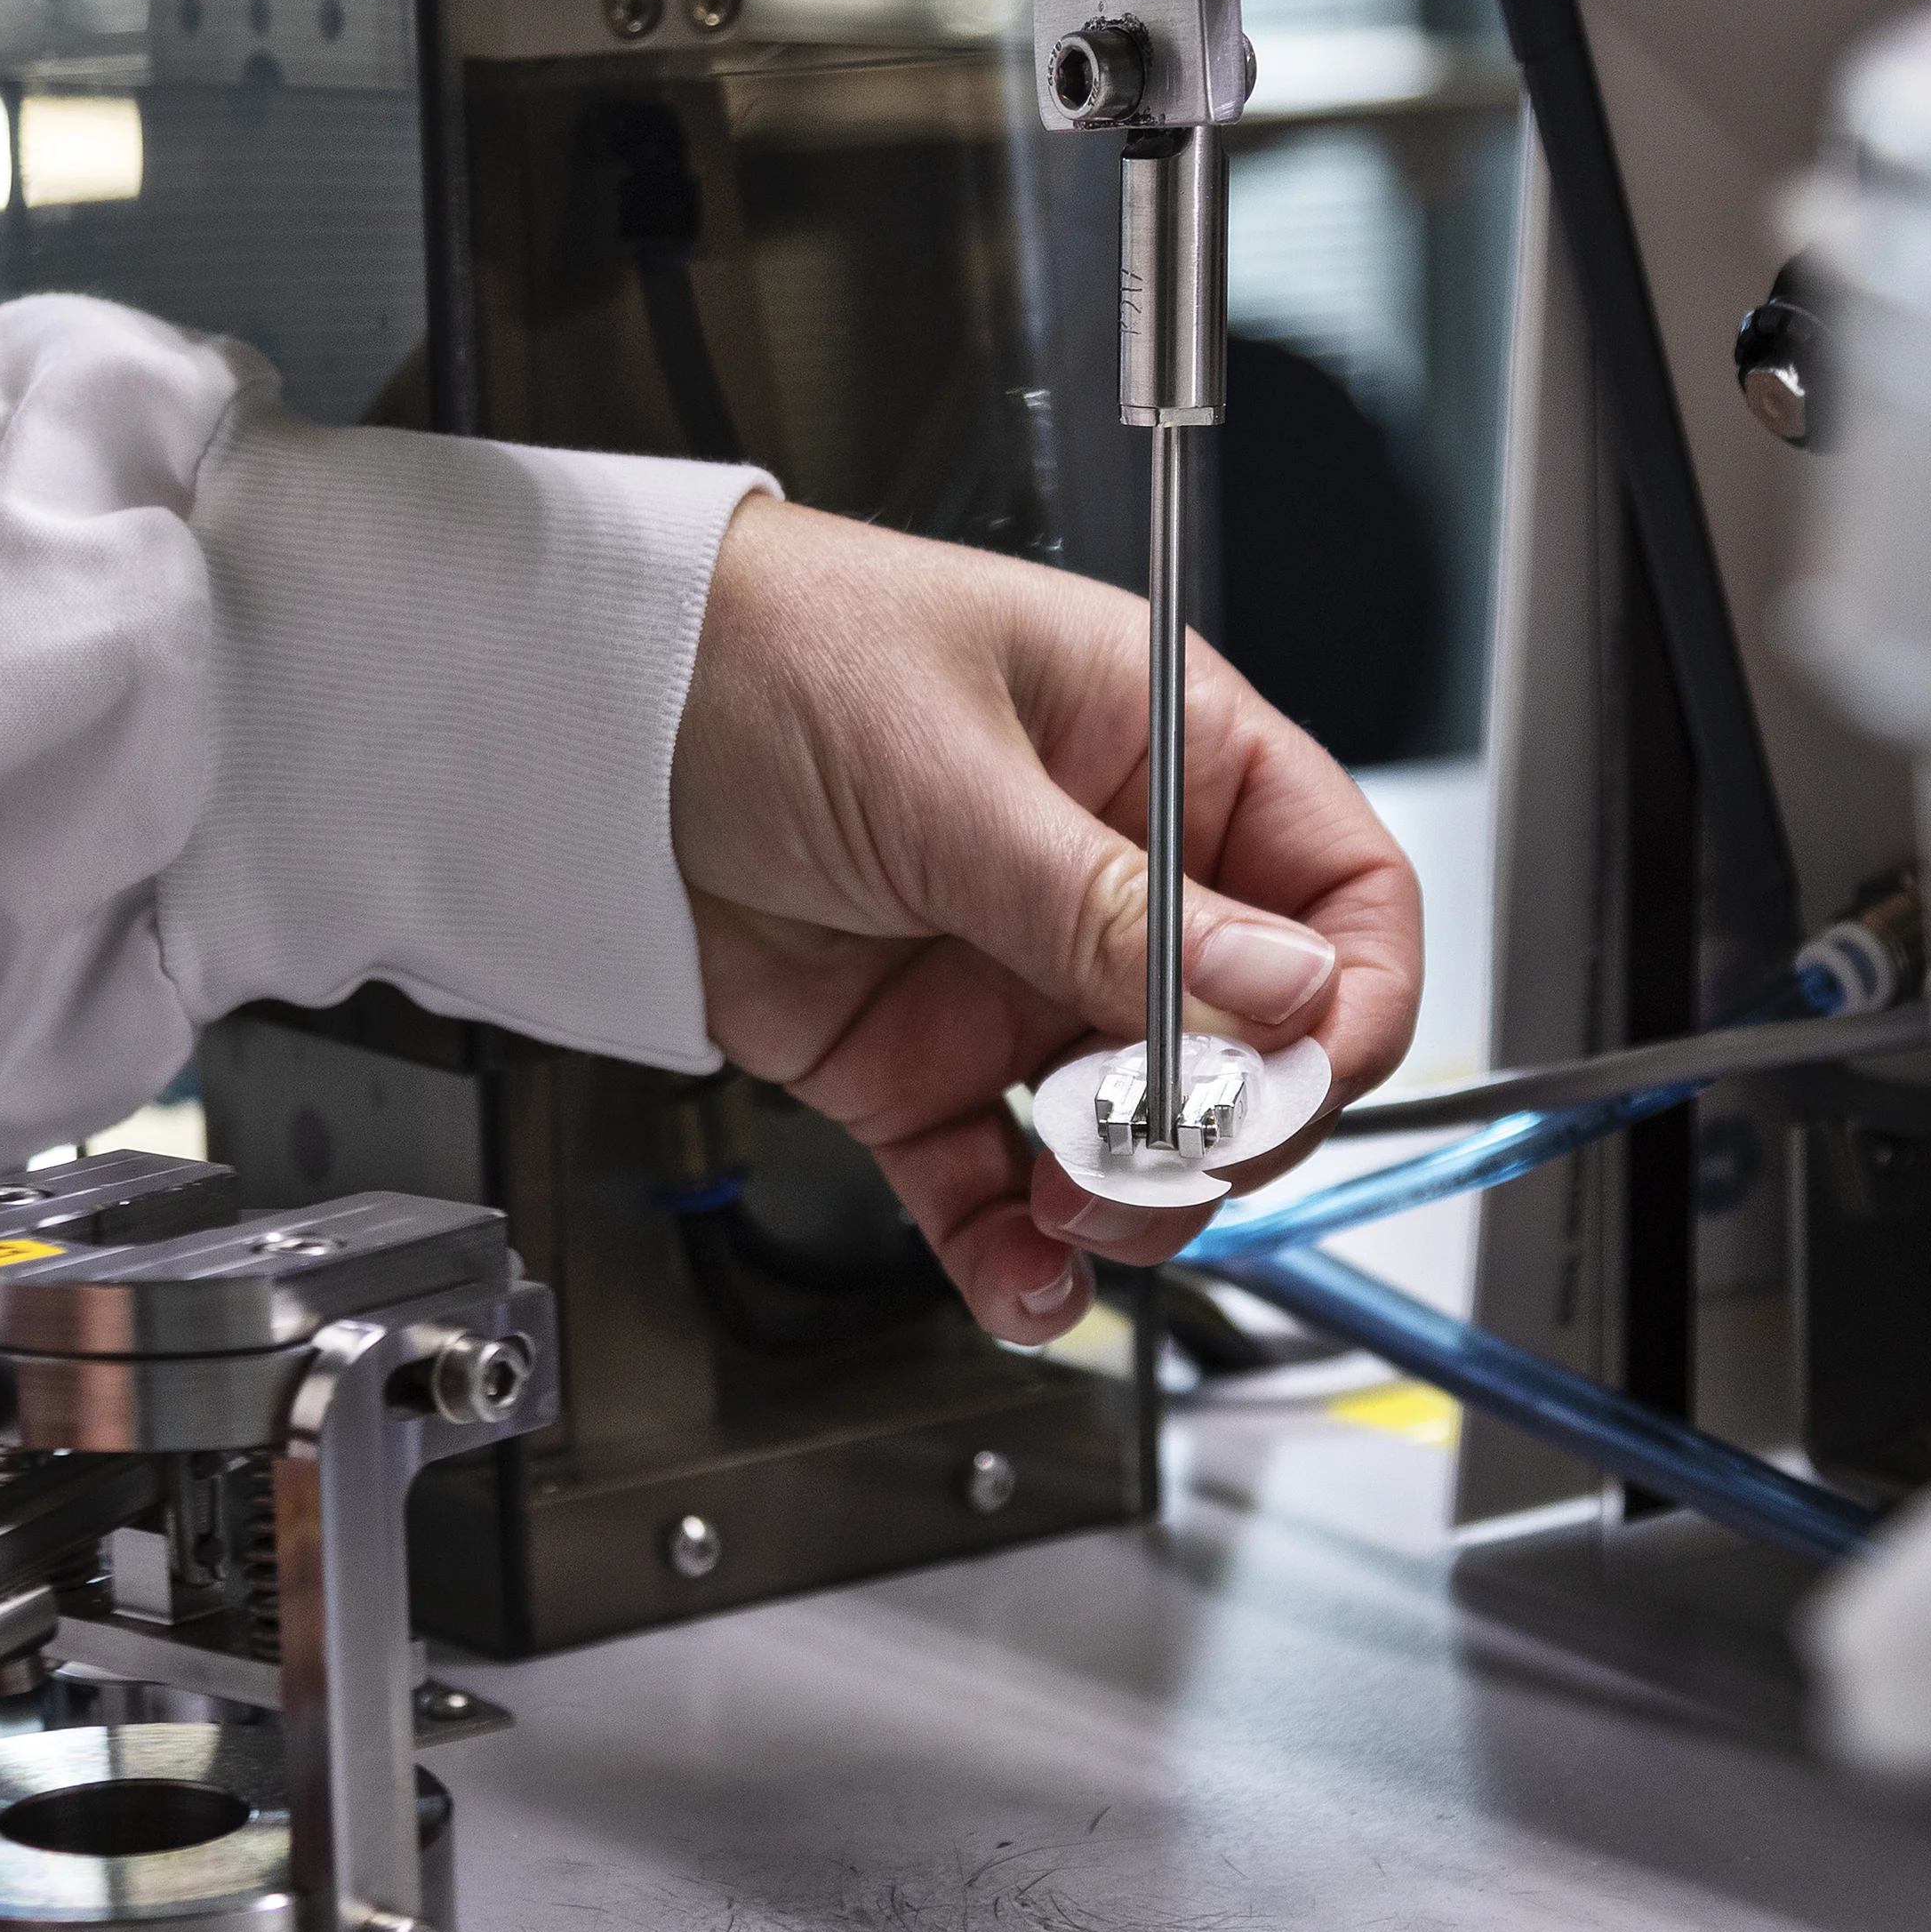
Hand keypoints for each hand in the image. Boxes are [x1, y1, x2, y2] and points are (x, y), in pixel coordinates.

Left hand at [671, 496, 1422, 1341]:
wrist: (583, 714)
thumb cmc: (770, 651)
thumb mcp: (954, 775)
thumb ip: (1109, 906)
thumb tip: (1282, 991)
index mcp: (1168, 756)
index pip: (1340, 895)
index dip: (1348, 1001)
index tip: (1299, 1080)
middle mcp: (1113, 878)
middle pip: (1252, 1046)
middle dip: (1222, 1127)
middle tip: (1151, 1156)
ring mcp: (1019, 980)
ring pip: (1136, 1138)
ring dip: (1125, 1205)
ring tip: (1063, 1215)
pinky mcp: (922, 1066)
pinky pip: (997, 1187)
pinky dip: (1013, 1252)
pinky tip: (1019, 1280)